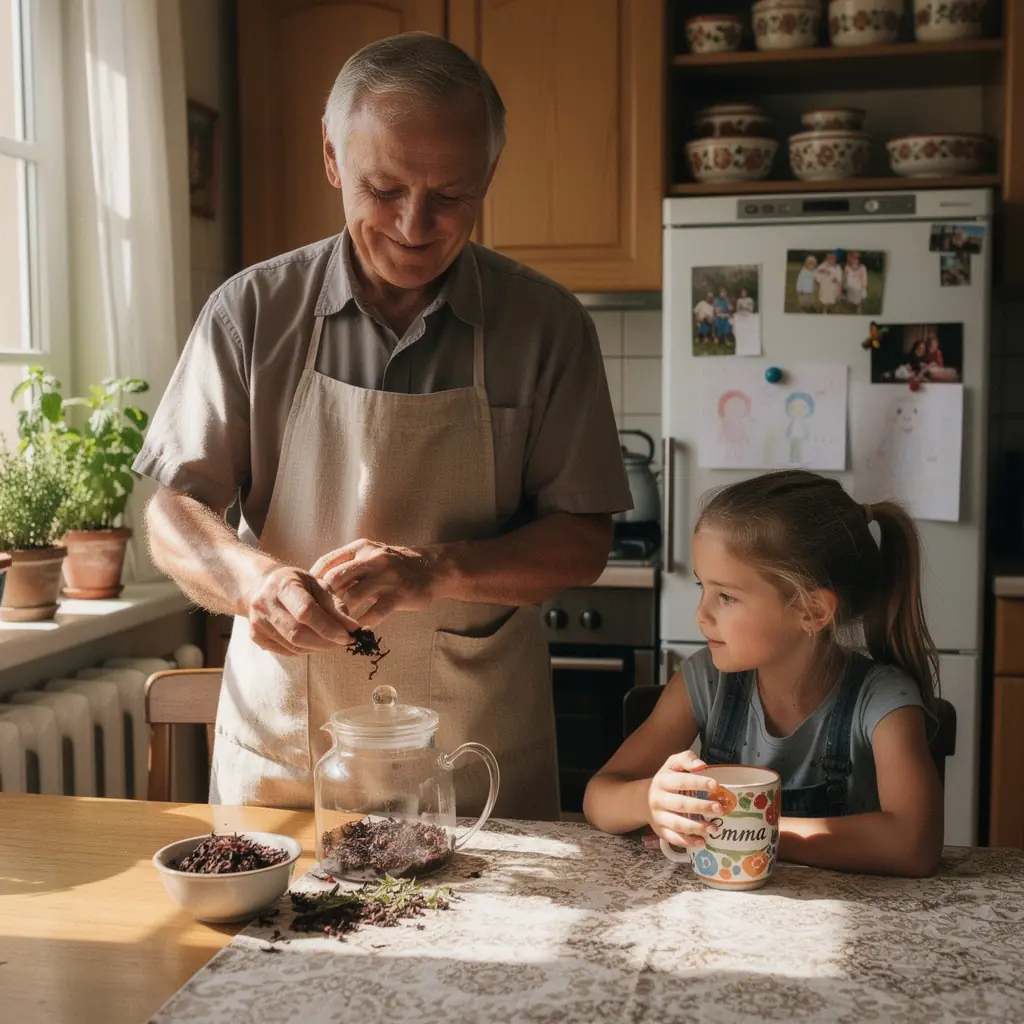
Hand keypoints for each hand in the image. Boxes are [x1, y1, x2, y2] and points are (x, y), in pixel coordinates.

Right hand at [245, 565, 360, 655]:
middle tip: (343, 642)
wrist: (260, 585)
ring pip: (293, 646)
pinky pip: (286, 651)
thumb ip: (335, 606)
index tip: (348, 636)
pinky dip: (305, 650)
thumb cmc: (296, 584)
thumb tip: (353, 628)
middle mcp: (265, 604)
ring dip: (318, 647)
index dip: (329, 627)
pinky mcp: (256, 637)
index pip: (306, 612)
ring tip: (331, 640)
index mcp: (283, 585)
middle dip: (325, 642)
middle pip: (298, 633)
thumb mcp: (318, 585)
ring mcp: (257, 622)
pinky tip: (313, 641)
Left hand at [310, 539, 440, 629]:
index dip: (313, 582)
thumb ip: (349, 567)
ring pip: (352, 597)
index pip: (327, 562)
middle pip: (335, 579)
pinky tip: (358, 631)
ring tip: (335, 627)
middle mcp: (373, 558)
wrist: (432, 568)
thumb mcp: (371, 555)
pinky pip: (375, 612)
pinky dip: (362, 624)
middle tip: (319, 616)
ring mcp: (387, 576)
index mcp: (361, 547)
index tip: (309, 597)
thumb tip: (318, 585)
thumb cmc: (395, 565)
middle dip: (324, 600)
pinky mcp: (400, 594)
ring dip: (341, 616)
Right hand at [647, 751, 723, 850]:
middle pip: (681, 804)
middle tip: (719, 808)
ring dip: (697, 827)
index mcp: (663, 781)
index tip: (715, 785)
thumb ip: (686, 759)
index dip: (699, 783)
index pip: (681, 781)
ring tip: (714, 828)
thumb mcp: (672, 764)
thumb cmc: (666, 781)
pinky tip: (702, 842)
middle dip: (702, 807)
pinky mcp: (660, 831)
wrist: (643, 799)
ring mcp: (659, 817)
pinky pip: (673, 838)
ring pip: (677, 824)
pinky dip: (688, 842)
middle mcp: (659, 799)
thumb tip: (701, 765)